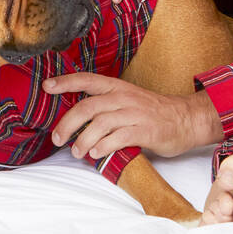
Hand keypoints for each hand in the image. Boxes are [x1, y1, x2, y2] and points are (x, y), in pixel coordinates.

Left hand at [42, 73, 222, 157]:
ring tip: (77, 152)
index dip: (65, 82)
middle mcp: (124, 97)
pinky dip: (104, 146)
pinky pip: (119, 138)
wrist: (186, 119)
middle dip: (68, 123)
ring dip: (83, 140)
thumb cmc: (153, 112)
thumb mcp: (128, 100)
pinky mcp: (145, 131)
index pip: (87, 80)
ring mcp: (135, 114)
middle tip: (58, 138)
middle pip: (87, 107)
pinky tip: (96, 153)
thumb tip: (76, 120)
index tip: (47, 86)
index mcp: (118, 87)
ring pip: (100, 124)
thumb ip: (106, 106)